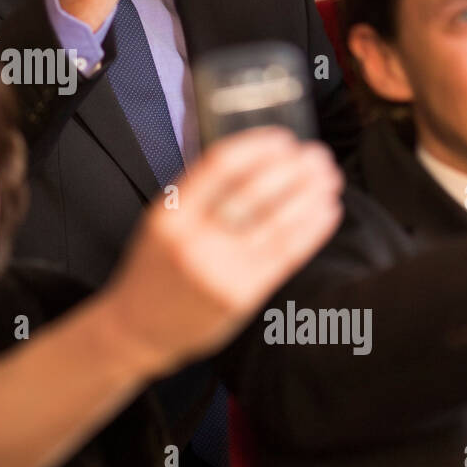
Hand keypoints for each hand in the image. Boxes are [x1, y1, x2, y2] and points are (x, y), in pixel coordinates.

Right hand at [102, 128, 343, 373]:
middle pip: (253, 194)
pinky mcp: (241, 296)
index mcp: (170, 214)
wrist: (139, 328)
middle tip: (317, 154)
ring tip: (328, 179)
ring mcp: (218, 270)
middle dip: (292, 170)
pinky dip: (310, 230)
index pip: (219, 167)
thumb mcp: (161, 222)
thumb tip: (253, 159)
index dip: (256, 148)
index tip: (283, 138)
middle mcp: (193, 240)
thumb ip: (198, 195)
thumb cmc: (155, 268)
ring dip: (308, 196)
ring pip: (276, 224)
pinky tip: (325, 211)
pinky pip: (284, 255)